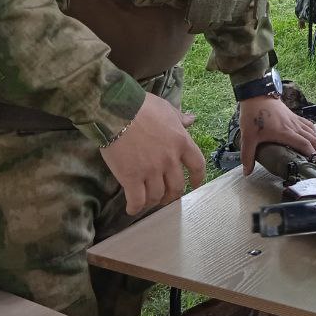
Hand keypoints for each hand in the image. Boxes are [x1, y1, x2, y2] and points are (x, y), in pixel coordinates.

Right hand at [100, 92, 205, 215]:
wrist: (117, 111)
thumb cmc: (142, 106)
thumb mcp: (166, 108)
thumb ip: (180, 118)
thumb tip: (192, 119)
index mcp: (181, 142)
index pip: (197, 165)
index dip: (198, 178)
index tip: (195, 184)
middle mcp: (170, 160)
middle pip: (177, 186)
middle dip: (172, 194)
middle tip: (166, 196)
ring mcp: (151, 170)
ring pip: (157, 195)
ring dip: (154, 201)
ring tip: (148, 201)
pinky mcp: (131, 178)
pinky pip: (137, 200)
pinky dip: (135, 207)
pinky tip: (132, 208)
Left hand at [239, 96, 315, 173]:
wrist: (256, 95)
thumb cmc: (253, 114)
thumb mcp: (248, 136)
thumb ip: (247, 155)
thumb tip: (247, 171)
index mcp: (285, 132)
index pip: (304, 144)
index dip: (312, 155)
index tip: (314, 165)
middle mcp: (293, 126)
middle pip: (312, 139)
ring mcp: (295, 120)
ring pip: (312, 132)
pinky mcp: (294, 116)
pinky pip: (308, 125)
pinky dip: (314, 133)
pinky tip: (314, 138)